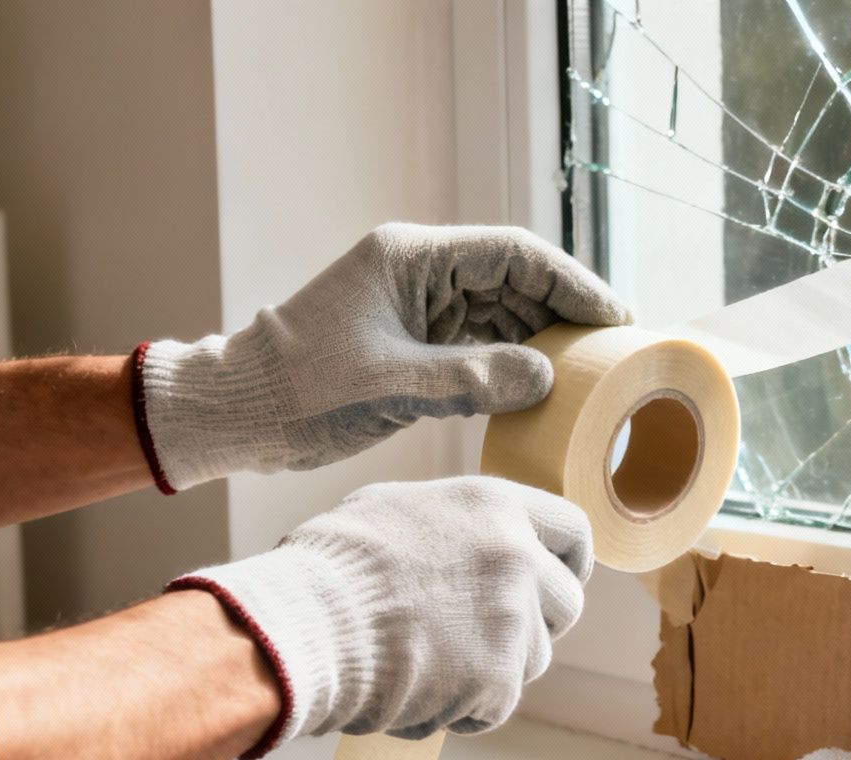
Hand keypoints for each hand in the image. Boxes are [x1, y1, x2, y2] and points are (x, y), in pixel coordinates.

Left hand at [134, 224, 628, 492]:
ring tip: (588, 374)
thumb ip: (472, 380)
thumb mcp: (391, 387)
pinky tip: (541, 389)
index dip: (572, 282)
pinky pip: (478, 342)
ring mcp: (415, 305)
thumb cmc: (298, 390)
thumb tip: (545, 377)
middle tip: (615, 352)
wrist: (236, 412)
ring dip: (542, 339)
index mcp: (411, 258)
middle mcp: (418, 271)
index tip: (615, 317)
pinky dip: (512, 362)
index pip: (513, 255)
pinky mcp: (411, 340)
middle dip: (565, 312)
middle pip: (514, 279)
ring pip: (500, 311)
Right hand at [168, 476, 592, 756]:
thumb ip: (457, 526)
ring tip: (428, 664)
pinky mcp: (497, 679)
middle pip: (566, 604)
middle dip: (535, 625)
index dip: (569, 563)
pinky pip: (495, 706)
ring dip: (493, 671)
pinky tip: (414, 694)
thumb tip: (480, 539)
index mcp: (495, 506)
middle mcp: (517, 557)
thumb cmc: (330, 568)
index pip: (574, 530)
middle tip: (482, 637)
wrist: (303, 626)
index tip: (555, 582)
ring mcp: (512, 619)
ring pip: (534, 660)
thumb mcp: (396, 511)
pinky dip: (461, 711)